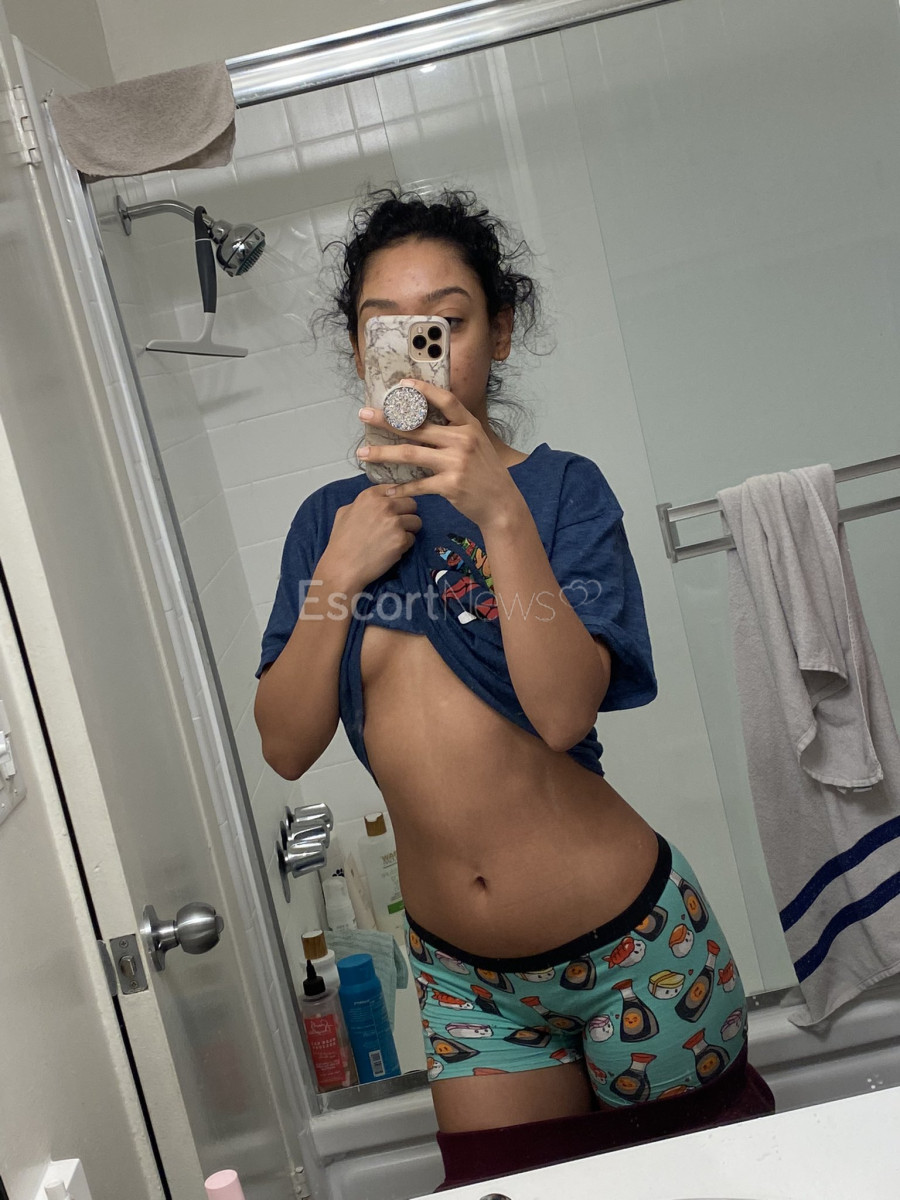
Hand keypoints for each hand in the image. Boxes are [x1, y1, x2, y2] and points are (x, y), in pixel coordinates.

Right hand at [320, 485, 421, 590]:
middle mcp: (384, 505)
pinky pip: (412, 538)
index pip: (397, 488)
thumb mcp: (345, 512)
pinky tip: (390, 549)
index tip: (395, 509)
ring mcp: (394, 522)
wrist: (343, 567)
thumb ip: (362, 502)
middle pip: (411, 503)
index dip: (398, 500)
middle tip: (396, 526)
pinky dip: (405, 545)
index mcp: (370, 496)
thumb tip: (377, 500)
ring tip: (393, 539)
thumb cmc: (341, 542)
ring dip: (408, 530)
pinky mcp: (401, 540)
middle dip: (406, 514)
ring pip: (416, 521)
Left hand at [356, 379, 522, 528]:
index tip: (401, 384)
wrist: (502, 504)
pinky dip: (401, 488)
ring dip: (383, 453)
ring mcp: (456, 463)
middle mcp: (462, 440)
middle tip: (364, 414)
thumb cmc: (486, 473)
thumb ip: (456, 431)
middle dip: (386, 420)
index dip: (423, 390)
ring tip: (362, 453)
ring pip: (411, 454)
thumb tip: (425, 421)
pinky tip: (387, 489)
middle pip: (417, 426)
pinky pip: (418, 484)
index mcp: (469, 426)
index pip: (446, 400)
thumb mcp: (478, 444)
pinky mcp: (450, 485)